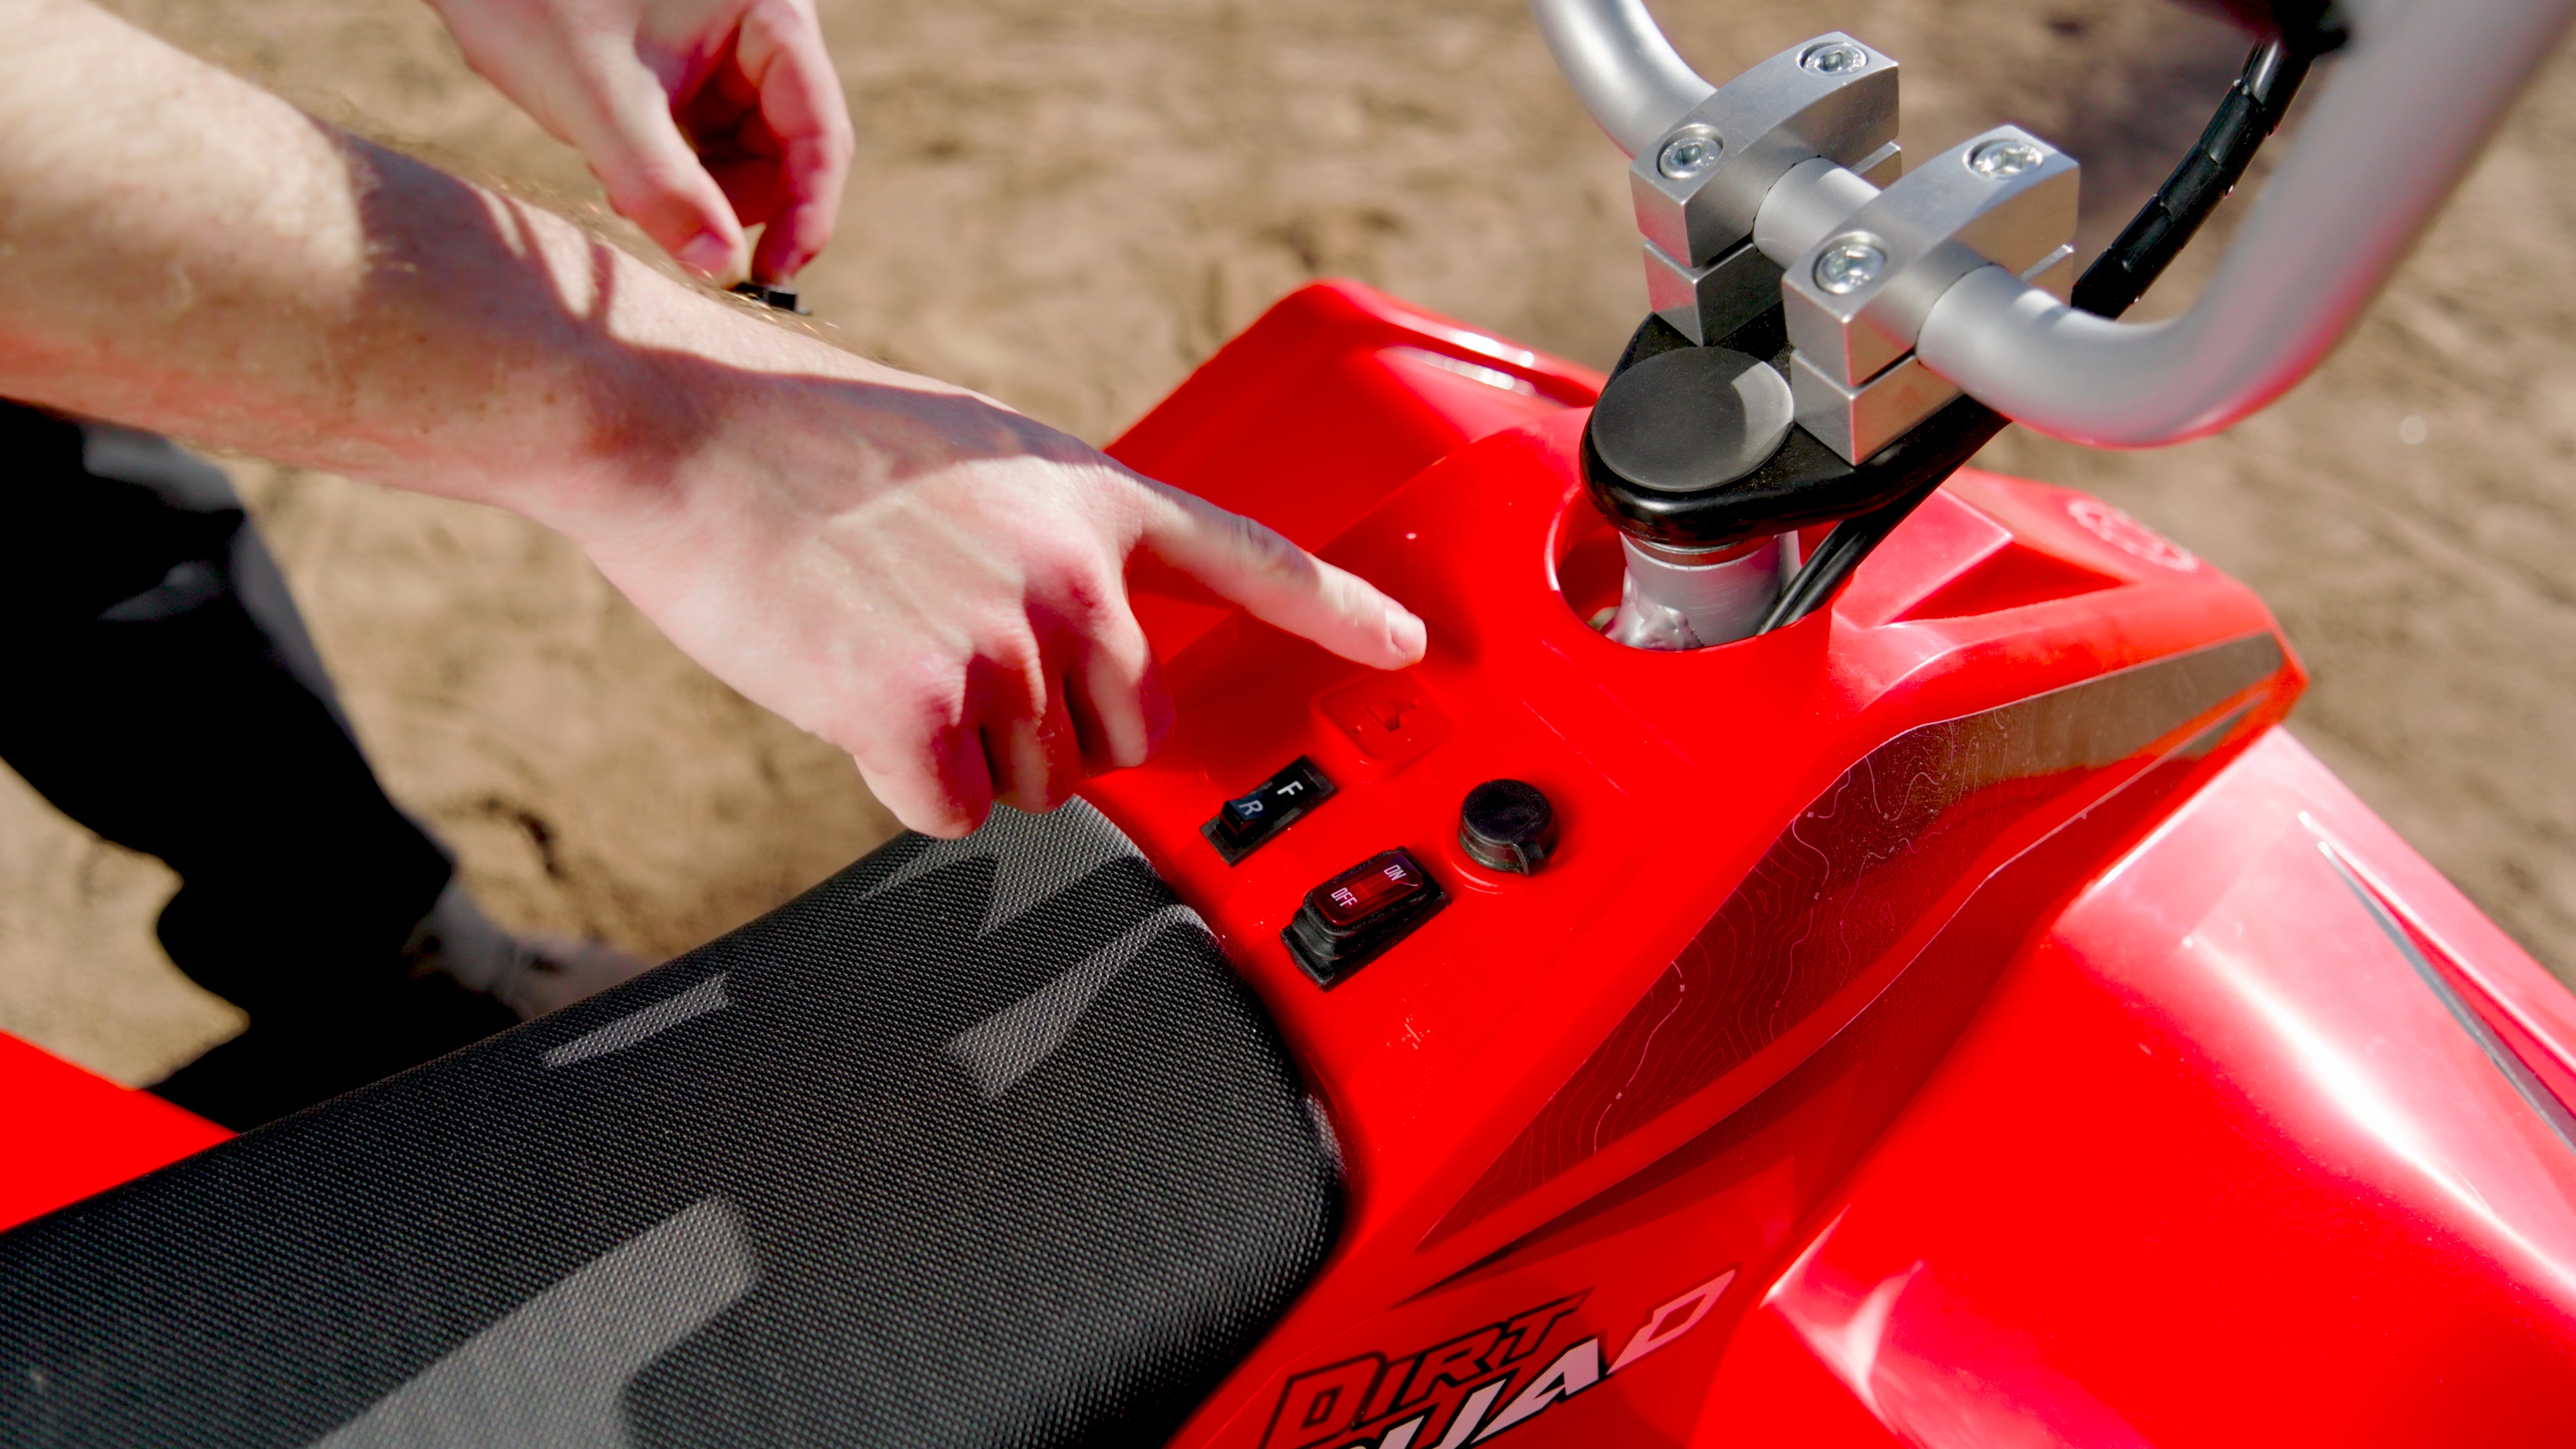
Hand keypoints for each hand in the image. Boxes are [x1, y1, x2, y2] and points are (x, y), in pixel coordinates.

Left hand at [426, 0, 851, 281]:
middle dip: (737, 203)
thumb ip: (661, 186)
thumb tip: (722, 270)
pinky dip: (676, 172)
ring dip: (702, 192)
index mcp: (771, 12)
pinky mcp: (691, 63)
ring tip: (625, 187)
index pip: (820, 131)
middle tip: (674, 233)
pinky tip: (620, 167)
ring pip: (751, 152)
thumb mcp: (597, 98)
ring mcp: (727, 45)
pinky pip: (711, 140)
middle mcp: (762, 25)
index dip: (806, 213)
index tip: (768, 277)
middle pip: (791, 148)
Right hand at [566, 369, 1427, 837]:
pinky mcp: (916, 710)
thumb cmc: (804, 438)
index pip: (1250, 559)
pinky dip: (903, 785)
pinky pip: (952, 813)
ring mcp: (1000, 644)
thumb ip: (1053, 534)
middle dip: (1057, 731)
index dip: (1338, 613)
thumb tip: (1078, 615)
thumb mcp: (972, 453)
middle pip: (1130, 735)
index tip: (1405, 645)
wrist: (676, 422)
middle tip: (957, 664)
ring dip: (969, 754)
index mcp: (1089, 496)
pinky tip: (850, 701)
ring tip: (886, 652)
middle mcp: (1069, 573)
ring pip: (1036, 785)